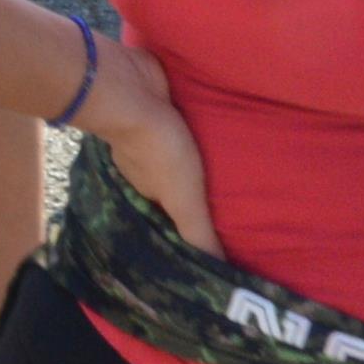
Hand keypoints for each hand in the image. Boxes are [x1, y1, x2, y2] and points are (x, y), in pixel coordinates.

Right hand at [76, 35, 218, 258]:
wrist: (130, 89)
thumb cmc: (157, 148)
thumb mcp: (183, 199)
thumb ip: (198, 233)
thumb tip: (217, 274)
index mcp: (147, 192)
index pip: (169, 217)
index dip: (188, 225)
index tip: (216, 233)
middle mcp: (146, 168)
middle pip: (173, 186)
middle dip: (195, 191)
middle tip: (233, 198)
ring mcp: (152, 137)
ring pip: (177, 155)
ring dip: (197, 160)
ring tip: (229, 166)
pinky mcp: (160, 110)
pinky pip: (180, 126)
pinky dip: (193, 130)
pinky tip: (213, 129)